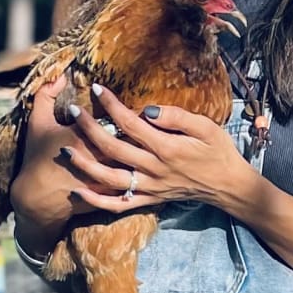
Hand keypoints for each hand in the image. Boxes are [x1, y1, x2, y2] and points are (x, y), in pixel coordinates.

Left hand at [55, 86, 256, 217]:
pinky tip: (79, 190)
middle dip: (88, 128)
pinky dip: (97, 201)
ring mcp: (150, 188)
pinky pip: (119, 204)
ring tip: (63, 149)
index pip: (130, 123)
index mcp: (167, 148)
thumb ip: (177, 117)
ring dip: (84, 165)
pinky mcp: (149, 200)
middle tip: (71, 110)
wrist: (228, 186)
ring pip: (109, 178)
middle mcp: (154, 169)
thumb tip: (147, 109)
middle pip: (113, 148)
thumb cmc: (218, 151)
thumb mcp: (206, 127)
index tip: (94, 88)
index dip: (110, 104)